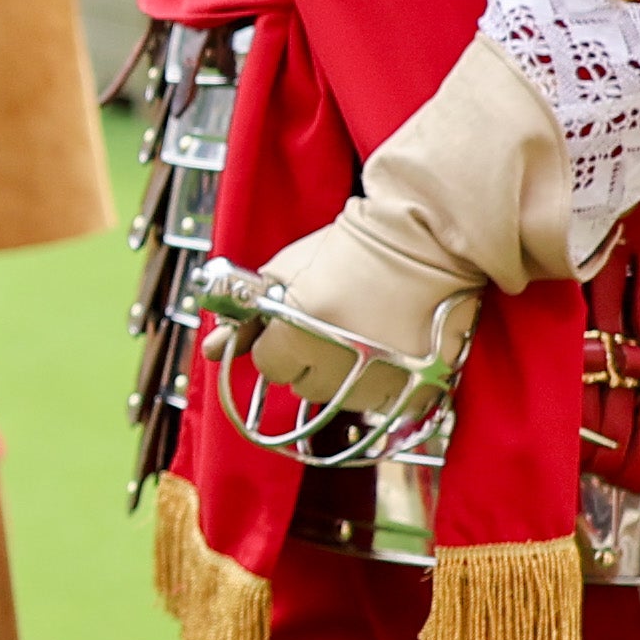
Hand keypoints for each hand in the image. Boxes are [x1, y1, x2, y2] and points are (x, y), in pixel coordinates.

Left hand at [233, 211, 479, 426]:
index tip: (295, 321)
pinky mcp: (416, 389)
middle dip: (310, 357)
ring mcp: (380, 381)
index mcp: (299, 334)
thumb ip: (248, 317)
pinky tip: (389, 346)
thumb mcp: (287, 272)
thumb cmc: (352, 247)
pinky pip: (381, 403)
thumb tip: (212, 350)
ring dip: (344, 372)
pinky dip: (380, 381)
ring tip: (365, 330)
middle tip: (332, 321)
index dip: (279, 340)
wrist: (426, 236)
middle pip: (303, 384)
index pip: (269, 364)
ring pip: (341, 397)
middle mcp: (338, 365)